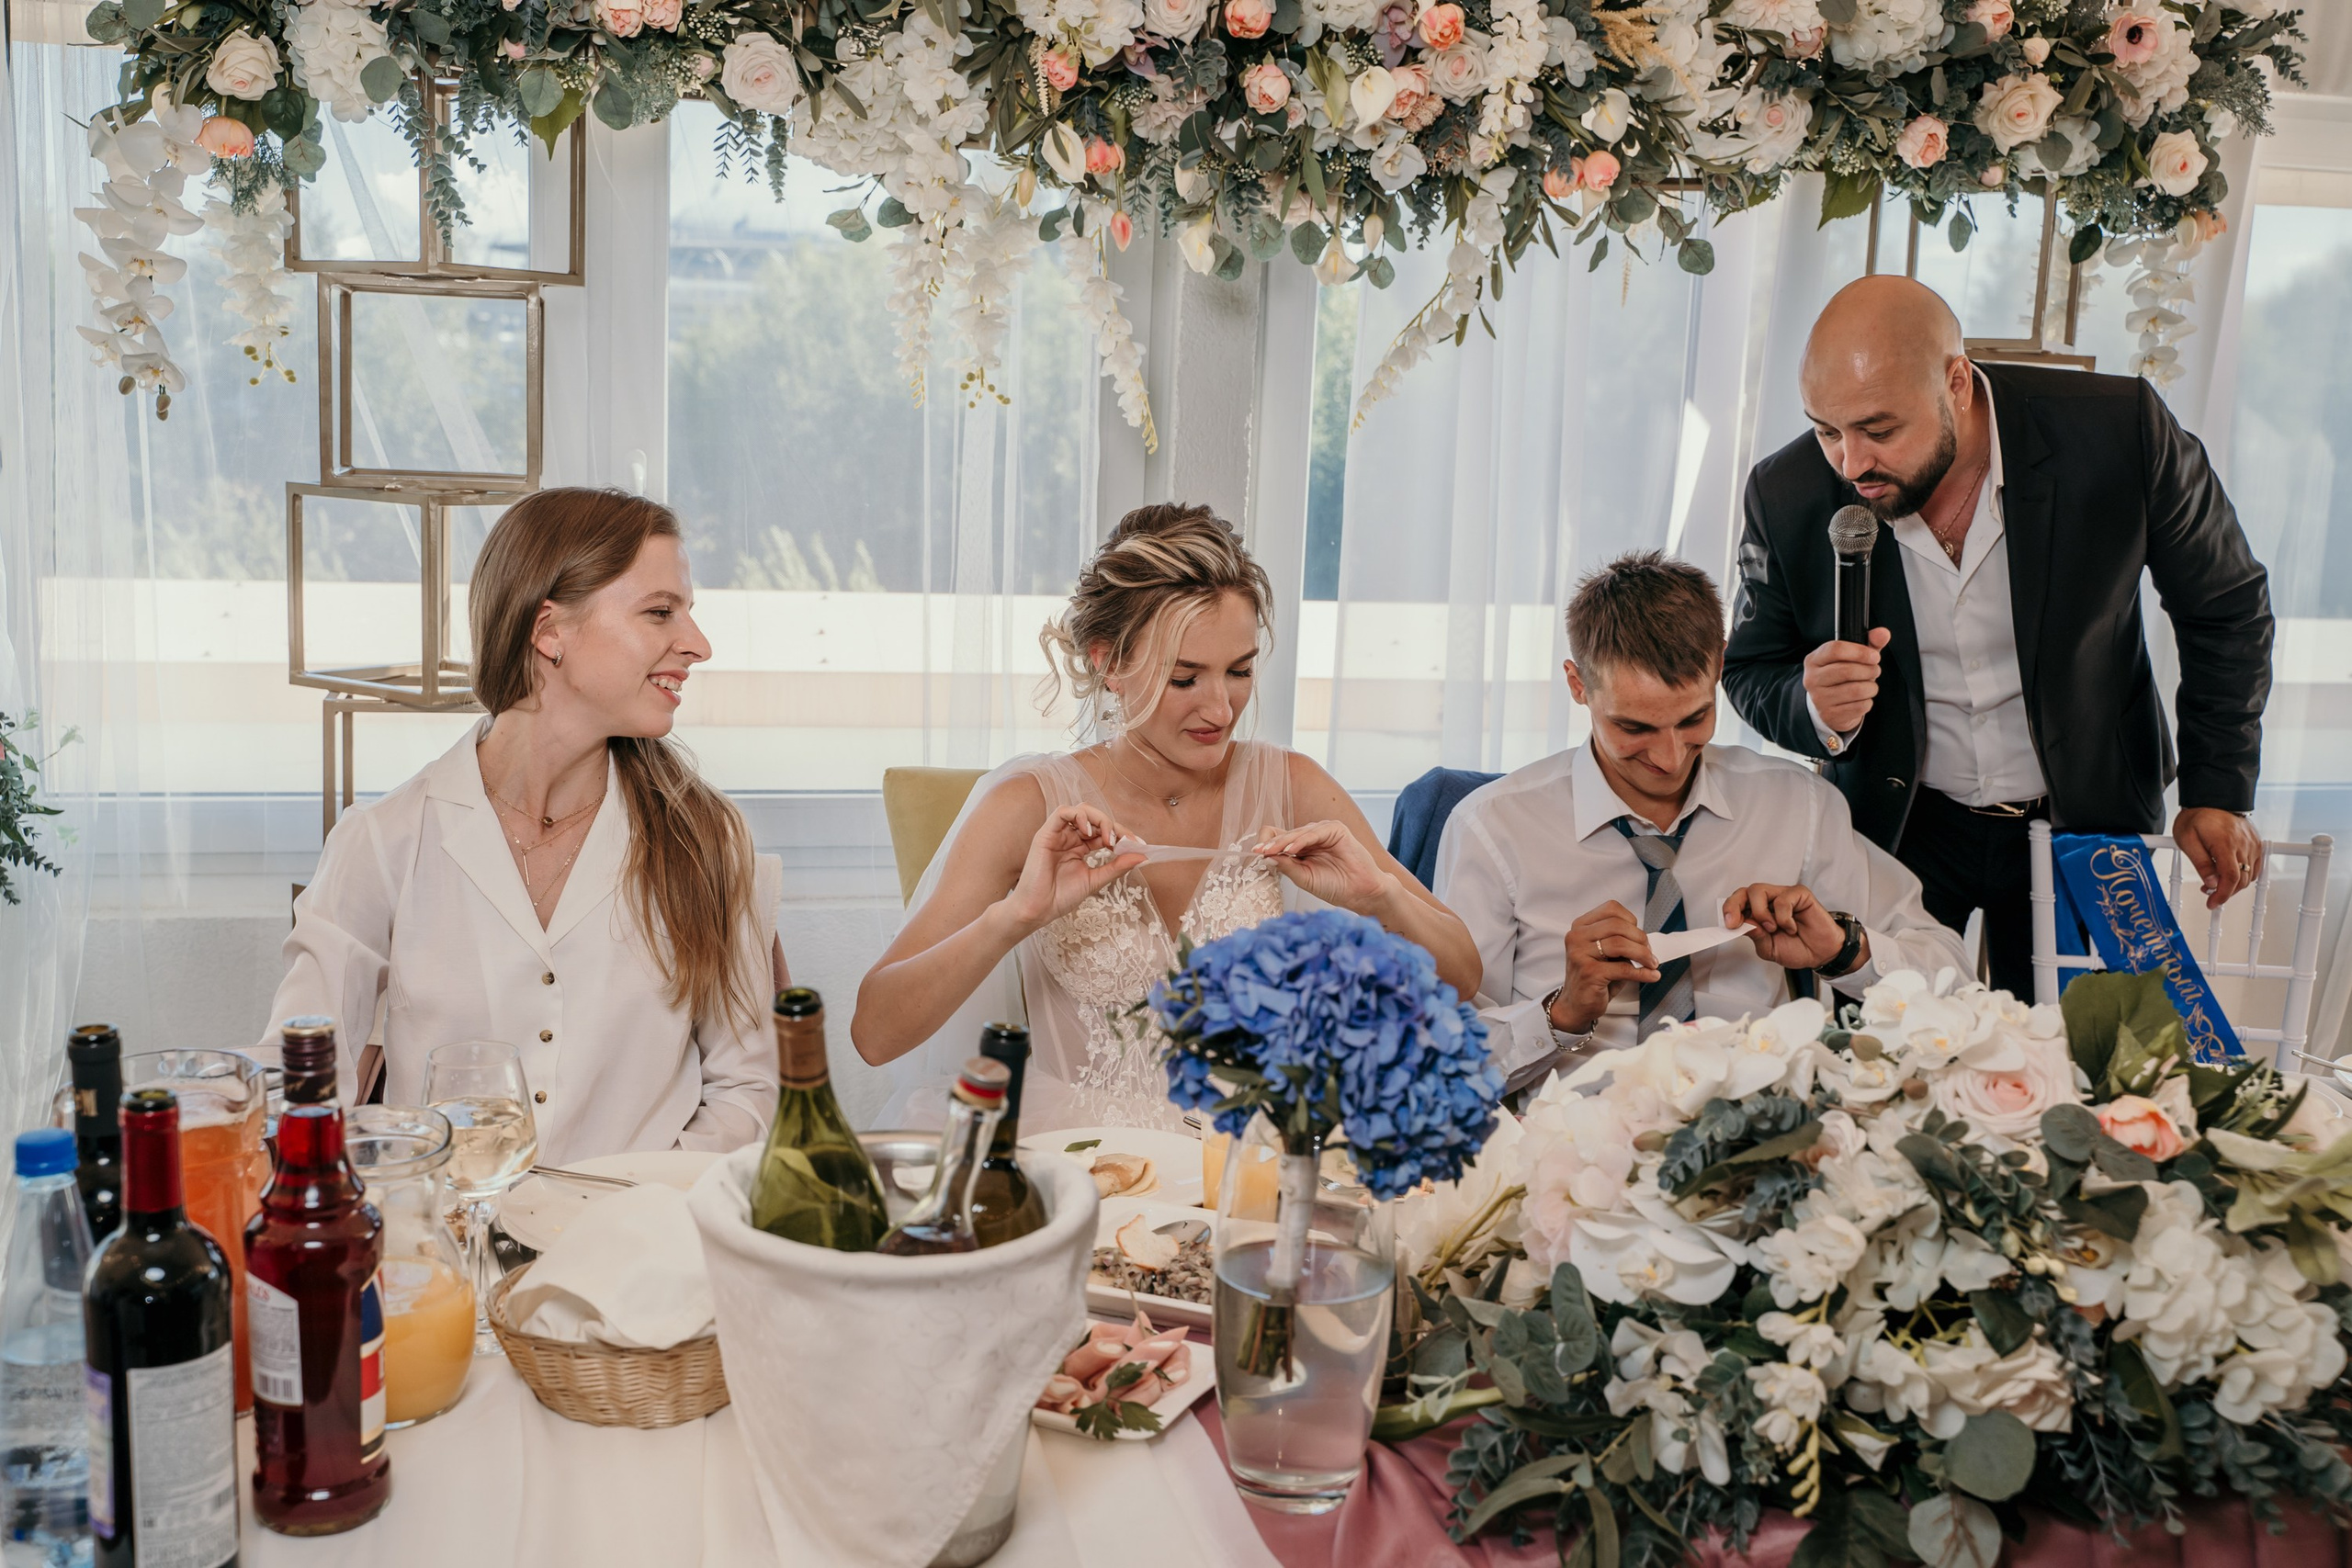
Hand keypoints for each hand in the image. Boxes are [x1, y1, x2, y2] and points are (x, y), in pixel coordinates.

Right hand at [999, 804, 1144, 933]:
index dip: (1122, 834)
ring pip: (1080, 810)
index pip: (1104, 831)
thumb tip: (1141, 856)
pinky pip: (1062, 812)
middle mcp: (1069, 838)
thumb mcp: (1095, 881)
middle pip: (1094, 817)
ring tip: (1108, 838)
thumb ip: (1116, 867)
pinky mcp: (1046, 834)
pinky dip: (1078, 816)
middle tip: (1124, 842)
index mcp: (1080, 847)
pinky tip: (1088, 831)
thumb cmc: (1060, 897)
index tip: (1138, 845)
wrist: (1037, 910)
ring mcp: (1057, 834)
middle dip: (1113, 825)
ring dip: (1099, 819)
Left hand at [1252, 820, 1398, 913]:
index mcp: (1301, 848)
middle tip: (1258, 852)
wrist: (1360, 892)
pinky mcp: (1336, 829)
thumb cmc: (1335, 886)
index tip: (1256, 855)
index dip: (1267, 846)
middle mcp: (1310, 837)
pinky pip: (1314, 832)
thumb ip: (1286, 866)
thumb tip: (1265, 857)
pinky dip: (1301, 840)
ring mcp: (1323, 831)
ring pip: (1296, 832)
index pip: (1278, 839)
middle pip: (1284, 834)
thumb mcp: (1303, 878)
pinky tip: (1291, 848)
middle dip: (1270, 844)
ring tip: (1271, 851)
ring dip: (1283, 842)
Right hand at [1550, 902, 1660, 1035]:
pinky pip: (1623, 968)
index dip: (1631, 921)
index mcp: (1580, 927)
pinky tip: (1650, 975)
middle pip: (1617, 925)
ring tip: (1651, 964)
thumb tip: (1645, 940)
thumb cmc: (1593, 977)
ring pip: (1621, 944)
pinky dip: (1642, 972)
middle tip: (1649, 952)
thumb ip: (1619, 940)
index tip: (1639, 936)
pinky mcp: (1589, 973)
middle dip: (1640, 938)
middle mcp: (1577, 937)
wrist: (1576, 1004)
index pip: (1611, 909)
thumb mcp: (1605, 953)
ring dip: (1643, 954)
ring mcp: (1580, 954)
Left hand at [1723, 883, 1852, 970]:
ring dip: (1761, 913)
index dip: (1729, 910)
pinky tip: (1791, 928)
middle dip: (1734, 905)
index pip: (1736, 902)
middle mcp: (1768, 901)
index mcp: (1757, 912)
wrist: (1821, 953)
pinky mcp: (1799, 894)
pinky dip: (1784, 917)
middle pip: (1744, 891)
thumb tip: (1742, 923)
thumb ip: (1755, 936)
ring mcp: (1782, 895)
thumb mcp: (1769, 949)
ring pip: (1758, 890)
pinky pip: (1783, 899)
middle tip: (1736, 923)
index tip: (1728, 924)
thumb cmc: (1796, 948)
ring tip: (1772, 928)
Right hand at [1803, 628, 1890, 735]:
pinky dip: (1867, 702)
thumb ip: (1868, 644)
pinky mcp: (1830, 714)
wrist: (1827, 705)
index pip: (1835, 649)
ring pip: (1856, 690)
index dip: (1860, 651)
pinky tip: (1862, 699)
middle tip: (1875, 670)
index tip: (1874, 656)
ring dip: (1871, 687)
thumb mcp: (1851, 658)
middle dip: (1869, 670)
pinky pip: (1859, 706)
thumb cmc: (1841, 677)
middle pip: (1847, 670)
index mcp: (1814, 660)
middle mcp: (1812, 679)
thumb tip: (1883, 633)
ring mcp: (1819, 698)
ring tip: (1870, 685)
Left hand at [2173, 807, 2262, 909]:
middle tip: (2208, 893)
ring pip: (2249, 875)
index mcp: (2225, 843)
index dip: (2223, 894)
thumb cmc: (2197, 817)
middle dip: (2225, 891)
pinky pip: (2256, 866)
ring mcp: (2253, 843)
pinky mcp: (2256, 843)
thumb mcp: (2187, 840)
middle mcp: (2244, 844)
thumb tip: (2210, 883)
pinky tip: (2229, 874)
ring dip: (2234, 884)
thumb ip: (2200, 863)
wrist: (2212, 798)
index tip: (2213, 903)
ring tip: (2215, 881)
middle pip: (2241, 880)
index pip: (2230, 877)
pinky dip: (2245, 875)